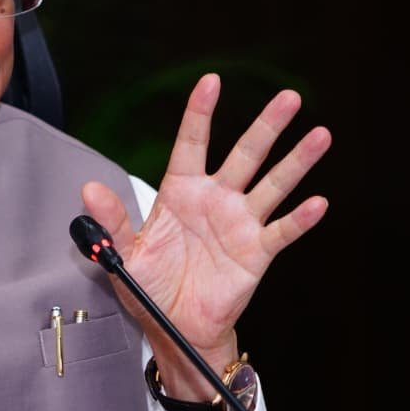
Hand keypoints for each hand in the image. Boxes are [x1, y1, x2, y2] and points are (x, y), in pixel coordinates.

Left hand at [82, 73, 330, 400]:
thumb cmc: (151, 288)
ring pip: (273, 184)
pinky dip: (299, 218)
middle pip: (245, 154)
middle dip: (267, 125)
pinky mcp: (257, 252)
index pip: (192, 143)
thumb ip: (112, 221)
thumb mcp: (125, 254)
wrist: (176, 328)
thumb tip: (89, 189)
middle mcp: (216, 199)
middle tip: (289, 97)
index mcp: (181, 192)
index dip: (201, 113)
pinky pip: (281, 231)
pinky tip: (317, 202)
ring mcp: (240, 223)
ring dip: (297, 161)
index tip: (211, 82)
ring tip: (320, 135)